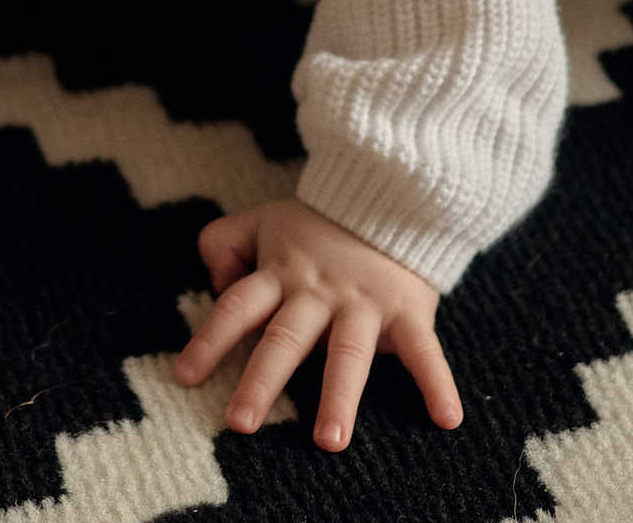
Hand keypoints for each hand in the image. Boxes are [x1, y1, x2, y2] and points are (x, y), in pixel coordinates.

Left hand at [173, 198, 460, 451]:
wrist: (395, 190)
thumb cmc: (321, 220)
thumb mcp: (264, 219)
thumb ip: (225, 243)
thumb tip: (215, 283)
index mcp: (282, 272)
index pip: (238, 306)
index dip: (211, 338)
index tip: (186, 375)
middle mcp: (318, 292)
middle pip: (285, 337)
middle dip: (262, 380)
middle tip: (240, 423)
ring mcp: (365, 303)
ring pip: (348, 353)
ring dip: (338, 396)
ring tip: (329, 441)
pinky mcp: (408, 310)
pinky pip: (424, 350)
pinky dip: (437, 382)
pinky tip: (446, 419)